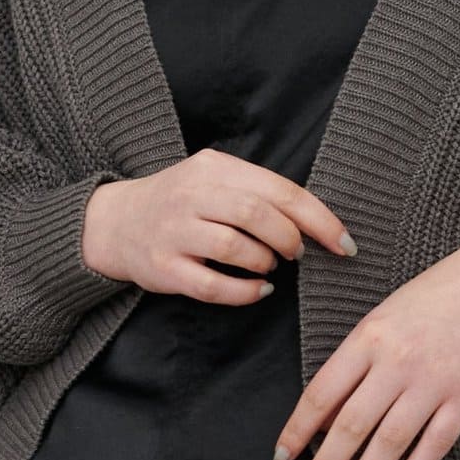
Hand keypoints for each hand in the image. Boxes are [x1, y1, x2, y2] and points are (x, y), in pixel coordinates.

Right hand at [82, 148, 356, 300]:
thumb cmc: (181, 203)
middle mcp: (191, 195)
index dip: (319, 219)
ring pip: (233, 247)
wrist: (115, 222)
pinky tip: (258, 289)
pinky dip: (244, 292)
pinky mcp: (163, 269)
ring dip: (265, 262)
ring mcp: (174, 232)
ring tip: (270, 266)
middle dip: (289, 239)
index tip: (344, 244)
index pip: (278, 189)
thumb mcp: (214, 178)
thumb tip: (317, 222)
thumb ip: (258, 191)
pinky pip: (211, 285)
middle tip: (297, 254)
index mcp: (213, 168)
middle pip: (255, 214)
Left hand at [274, 203, 459, 459]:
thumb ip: (355, 362)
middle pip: (350, 425)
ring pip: (389, 442)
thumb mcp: (382, 317)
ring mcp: (434, 380)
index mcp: (369, 337)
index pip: (321, 394)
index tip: (281, 458)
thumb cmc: (434, 296)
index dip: (296, 431)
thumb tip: (325, 415)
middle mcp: (397, 361)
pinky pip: (434, 443)